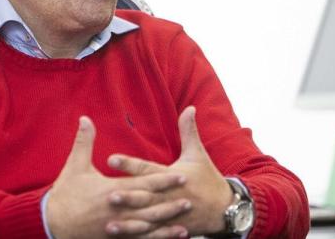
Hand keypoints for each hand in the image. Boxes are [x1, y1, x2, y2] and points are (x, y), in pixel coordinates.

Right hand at [46, 116, 191, 238]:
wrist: (51, 223)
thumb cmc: (65, 194)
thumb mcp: (74, 166)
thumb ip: (84, 141)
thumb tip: (85, 118)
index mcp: (111, 191)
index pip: (143, 185)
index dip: (163, 181)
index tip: (180, 176)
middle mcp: (117, 210)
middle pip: (149, 208)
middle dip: (170, 204)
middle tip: (189, 199)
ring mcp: (117, 227)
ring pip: (146, 227)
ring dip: (166, 224)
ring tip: (184, 221)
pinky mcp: (114, 238)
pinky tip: (167, 238)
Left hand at [107, 107, 234, 235]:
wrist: (225, 209)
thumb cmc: (208, 178)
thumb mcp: (198, 154)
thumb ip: (189, 131)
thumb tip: (190, 108)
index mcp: (174, 176)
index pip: (148, 168)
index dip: (130, 164)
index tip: (111, 158)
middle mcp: (171, 196)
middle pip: (146, 195)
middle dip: (129, 196)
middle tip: (108, 194)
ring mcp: (171, 214)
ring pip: (146, 218)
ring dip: (128, 220)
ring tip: (109, 220)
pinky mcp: (171, 228)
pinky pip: (151, 233)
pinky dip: (135, 234)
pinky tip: (118, 233)